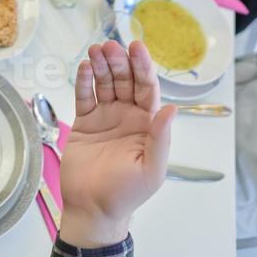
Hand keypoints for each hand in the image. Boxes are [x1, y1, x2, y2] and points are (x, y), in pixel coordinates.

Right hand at [60, 40, 174, 247]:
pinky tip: (85, 67)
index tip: (136, 47)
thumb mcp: (151, 169)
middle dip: (120, 61)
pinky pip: (85, 96)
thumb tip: (171, 108)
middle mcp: (128, 115)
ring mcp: (105, 117)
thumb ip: (160, 138)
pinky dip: (84, 81)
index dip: (143, 67)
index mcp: (147, 124)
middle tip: (110, 46)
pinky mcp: (84, 122)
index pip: (147, 88)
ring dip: (102, 65)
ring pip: (105, 83)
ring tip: (96, 50)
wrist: (92, 210)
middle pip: (125, 80)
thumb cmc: (126, 193)